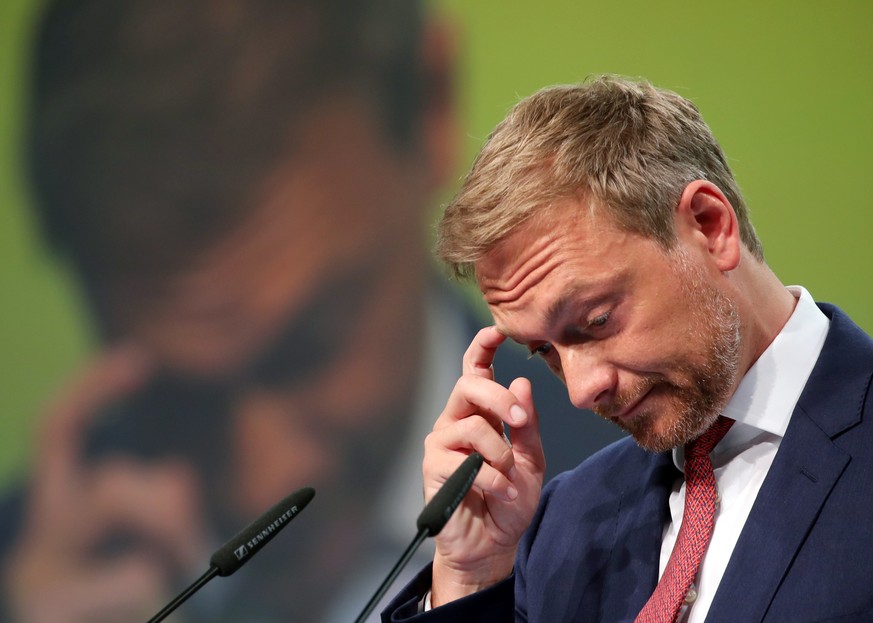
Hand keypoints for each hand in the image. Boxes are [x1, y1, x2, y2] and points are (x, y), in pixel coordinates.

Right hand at [2, 345, 209, 622]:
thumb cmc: (129, 604)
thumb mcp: (151, 545)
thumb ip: (159, 500)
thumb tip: (174, 470)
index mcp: (55, 518)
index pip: (57, 432)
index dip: (91, 389)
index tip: (140, 358)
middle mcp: (35, 546)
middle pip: (112, 483)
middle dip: (170, 509)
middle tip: (189, 553)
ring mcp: (38, 585)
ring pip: (128, 530)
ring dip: (172, 561)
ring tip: (167, 590)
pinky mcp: (47, 616)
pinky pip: (136, 581)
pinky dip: (159, 601)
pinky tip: (146, 617)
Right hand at [423, 326, 545, 606]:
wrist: (492, 544)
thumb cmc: (509, 501)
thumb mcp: (532, 461)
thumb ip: (526, 425)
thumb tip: (521, 382)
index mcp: (480, 413)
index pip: (476, 371)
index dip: (482, 347)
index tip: (496, 331)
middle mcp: (456, 421)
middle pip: (470, 384)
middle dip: (499, 397)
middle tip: (518, 420)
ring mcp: (442, 442)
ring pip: (472, 424)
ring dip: (500, 452)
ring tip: (508, 477)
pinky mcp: (433, 467)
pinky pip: (466, 460)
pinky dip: (492, 477)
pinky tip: (498, 492)